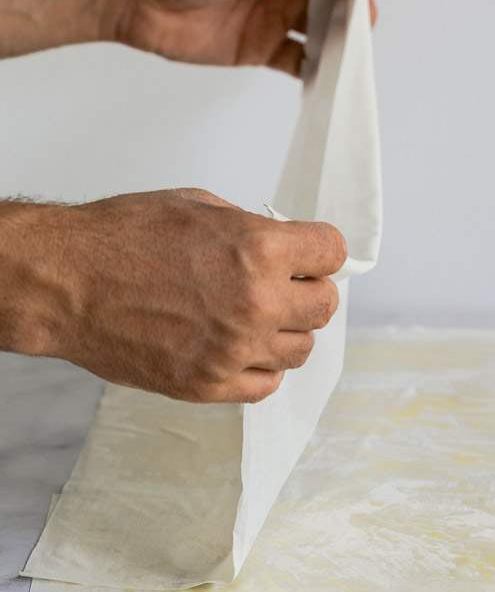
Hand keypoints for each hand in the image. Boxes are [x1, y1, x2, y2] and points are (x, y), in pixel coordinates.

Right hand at [0, 190, 345, 401]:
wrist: (64, 283)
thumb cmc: (121, 237)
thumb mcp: (197, 206)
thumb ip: (251, 229)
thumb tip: (285, 247)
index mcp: (257, 250)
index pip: (333, 252)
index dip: (321, 250)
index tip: (311, 254)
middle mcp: (256, 303)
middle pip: (325, 306)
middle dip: (309, 290)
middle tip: (285, 285)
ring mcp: (234, 350)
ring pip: (300, 349)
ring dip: (287, 331)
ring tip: (255, 317)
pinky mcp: (209, 385)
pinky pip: (266, 385)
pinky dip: (262, 367)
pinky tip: (241, 348)